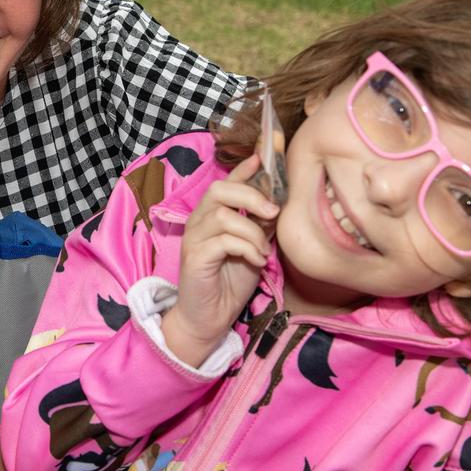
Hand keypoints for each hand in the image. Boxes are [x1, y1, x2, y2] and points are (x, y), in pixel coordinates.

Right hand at [161, 155, 278, 367]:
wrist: (210, 317)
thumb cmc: (231, 282)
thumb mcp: (252, 247)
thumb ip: (259, 225)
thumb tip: (276, 204)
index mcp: (212, 215)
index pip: (227, 183)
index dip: (245, 167)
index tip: (265, 153)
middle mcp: (199, 221)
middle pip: (220, 191)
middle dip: (250, 196)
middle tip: (272, 213)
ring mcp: (194, 238)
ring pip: (224, 215)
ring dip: (252, 232)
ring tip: (262, 251)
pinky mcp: (195, 257)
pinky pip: (224, 241)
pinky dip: (247, 248)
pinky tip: (256, 262)